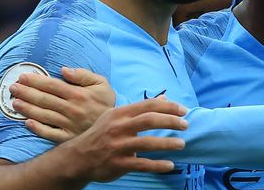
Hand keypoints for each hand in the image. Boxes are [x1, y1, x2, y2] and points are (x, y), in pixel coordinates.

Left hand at [10, 67, 114, 142]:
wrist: (116, 127)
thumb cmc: (106, 102)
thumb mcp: (102, 83)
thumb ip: (83, 75)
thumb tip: (63, 69)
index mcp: (78, 94)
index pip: (52, 85)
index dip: (36, 80)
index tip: (23, 76)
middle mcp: (71, 109)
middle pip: (44, 99)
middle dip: (26, 92)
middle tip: (12, 87)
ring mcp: (69, 124)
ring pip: (44, 115)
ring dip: (27, 108)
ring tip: (14, 102)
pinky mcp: (68, 137)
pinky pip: (50, 133)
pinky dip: (38, 128)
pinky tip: (27, 122)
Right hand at [60, 98, 188, 181]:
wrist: (78, 157)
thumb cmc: (101, 134)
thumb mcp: (117, 116)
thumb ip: (141, 109)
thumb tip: (164, 98)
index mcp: (120, 113)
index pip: (148, 105)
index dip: (168, 106)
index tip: (183, 110)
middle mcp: (119, 127)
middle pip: (149, 120)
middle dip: (171, 121)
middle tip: (186, 125)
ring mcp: (118, 146)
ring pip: (148, 143)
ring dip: (168, 143)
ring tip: (181, 144)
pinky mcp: (118, 163)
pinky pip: (142, 164)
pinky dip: (158, 165)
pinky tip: (170, 165)